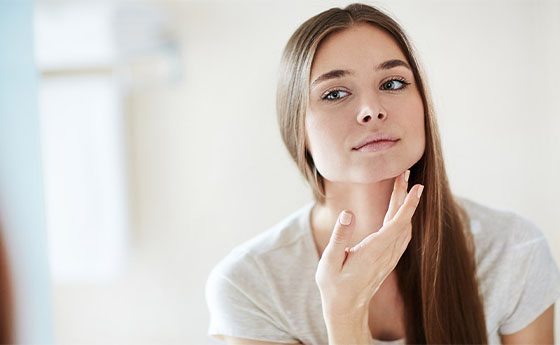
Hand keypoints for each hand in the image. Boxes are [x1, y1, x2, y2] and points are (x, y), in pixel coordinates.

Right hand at [315, 170, 423, 316]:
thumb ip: (339, 237)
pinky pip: (401, 236)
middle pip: (401, 221)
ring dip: (404, 206)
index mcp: (373, 251)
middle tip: (407, 174)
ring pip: (403, 228)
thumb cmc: (334, 286)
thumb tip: (348, 213)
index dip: (407, 205)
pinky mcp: (387, 260)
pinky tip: (400, 212)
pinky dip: (403, 219)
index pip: (396, 224)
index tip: (416, 188)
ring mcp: (389, 258)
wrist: (346, 309)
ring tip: (403, 186)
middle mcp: (386, 254)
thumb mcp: (330, 262)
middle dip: (406, 196)